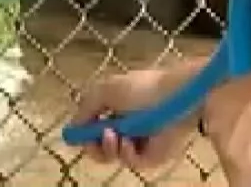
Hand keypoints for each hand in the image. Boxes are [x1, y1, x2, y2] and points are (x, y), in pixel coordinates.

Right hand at [65, 61, 201, 172]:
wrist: (177, 96)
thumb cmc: (141, 88)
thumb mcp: (105, 90)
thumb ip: (86, 109)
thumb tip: (72, 128)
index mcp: (116, 108)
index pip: (94, 127)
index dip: (84, 133)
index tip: (75, 136)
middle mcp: (126, 126)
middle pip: (101, 146)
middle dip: (93, 145)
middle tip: (93, 140)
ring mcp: (140, 142)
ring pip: (115, 156)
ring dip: (108, 147)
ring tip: (112, 135)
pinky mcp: (154, 155)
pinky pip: (133, 162)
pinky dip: (126, 154)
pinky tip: (127, 142)